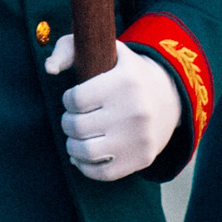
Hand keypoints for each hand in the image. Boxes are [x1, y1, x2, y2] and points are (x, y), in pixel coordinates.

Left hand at [45, 35, 180, 179]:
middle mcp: (134, 111)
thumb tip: (49, 69)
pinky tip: (84, 155)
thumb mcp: (107, 50)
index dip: (67, 100)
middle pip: (76, 126)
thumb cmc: (128, 73)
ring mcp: (139, 138)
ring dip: (72, 146)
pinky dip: (85, 166)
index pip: (74, 99)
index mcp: (124, 81)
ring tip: (75, 137)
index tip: (73, 99)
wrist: (171, 98)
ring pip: (85, 152)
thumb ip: (69, 48)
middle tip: (72, 119)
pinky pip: (102, 173)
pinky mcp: (141, 159)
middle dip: (67, 123)